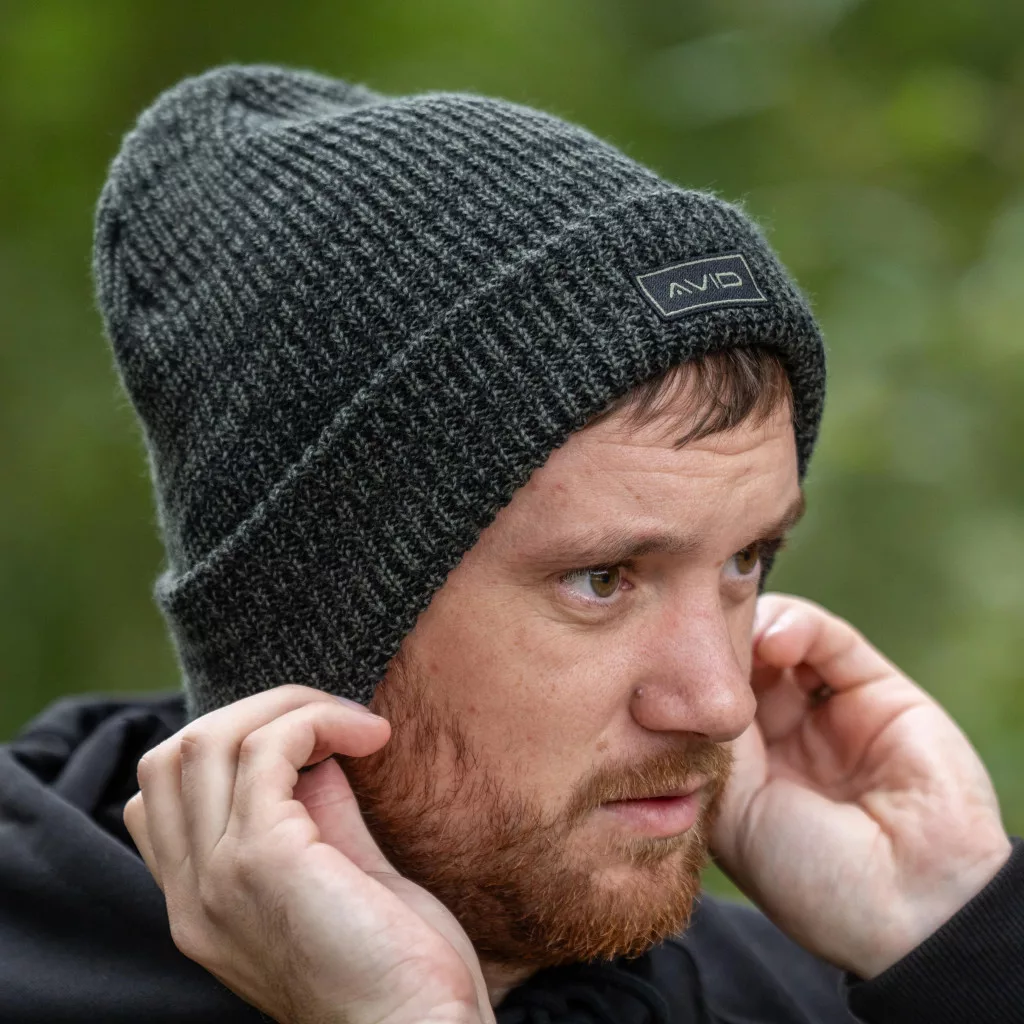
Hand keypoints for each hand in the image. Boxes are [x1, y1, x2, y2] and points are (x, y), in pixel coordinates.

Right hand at [123, 685, 493, 1023]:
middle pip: (172, 754)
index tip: (307, 745)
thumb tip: (318, 748)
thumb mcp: (340, 878)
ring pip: (208, 739)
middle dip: (256, 711)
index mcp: (199, 906)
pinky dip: (318, 721)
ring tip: (356, 724)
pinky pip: (268, 749)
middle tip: (334, 719)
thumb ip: (317, 815)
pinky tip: (371, 737)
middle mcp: (190, 894)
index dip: (228, 746)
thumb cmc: (396, 964)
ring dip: (290, 708)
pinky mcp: (260, 859)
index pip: (160, 796)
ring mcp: (216, 877)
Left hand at [712, 594, 1011, 978]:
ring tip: (734, 640)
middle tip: (689, 636)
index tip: (654, 658)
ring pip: (780, 642)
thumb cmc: (806, 875)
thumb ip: (708, 737)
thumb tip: (682, 675)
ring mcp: (830, 713)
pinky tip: (773, 639)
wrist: (907, 907)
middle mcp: (785, 739)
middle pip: (737, 666)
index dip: (682, 678)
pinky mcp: (879, 691)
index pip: (703, 702)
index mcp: (745, 773)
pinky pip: (829, 639)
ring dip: (751, 629)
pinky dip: (796, 625)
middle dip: (711, 646)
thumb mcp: (730, 809)